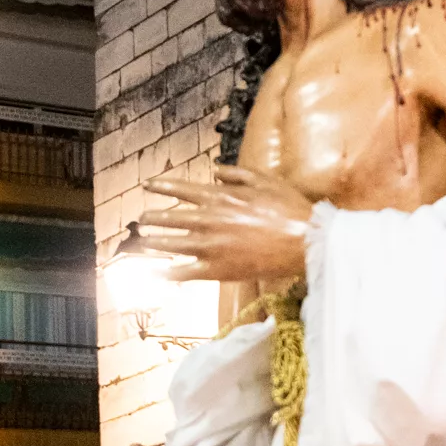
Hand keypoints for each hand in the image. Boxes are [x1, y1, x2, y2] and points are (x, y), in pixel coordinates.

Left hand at [137, 165, 315, 283]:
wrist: (303, 241)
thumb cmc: (288, 209)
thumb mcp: (264, 180)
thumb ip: (236, 174)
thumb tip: (214, 170)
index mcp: (219, 197)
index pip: (180, 189)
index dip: (161, 186)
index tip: (147, 185)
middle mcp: (208, 220)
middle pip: (169, 218)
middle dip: (152, 218)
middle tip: (142, 219)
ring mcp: (210, 246)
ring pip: (171, 245)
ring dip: (153, 243)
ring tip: (143, 243)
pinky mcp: (217, 269)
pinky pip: (186, 273)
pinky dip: (169, 274)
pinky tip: (159, 274)